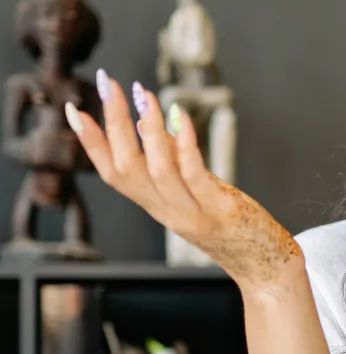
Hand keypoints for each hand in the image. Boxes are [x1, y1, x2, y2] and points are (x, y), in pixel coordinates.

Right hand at [64, 71, 301, 293]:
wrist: (265, 267)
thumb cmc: (230, 227)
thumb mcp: (191, 194)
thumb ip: (170, 166)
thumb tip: (147, 125)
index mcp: (156, 206)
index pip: (112, 174)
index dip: (91, 144)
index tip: (74, 110)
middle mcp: (167, 211)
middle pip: (126, 167)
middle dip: (114, 124)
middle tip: (109, 86)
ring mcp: (193, 213)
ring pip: (156, 171)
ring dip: (148, 130)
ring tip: (144, 96)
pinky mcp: (220, 210)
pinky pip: (195, 176)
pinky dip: (185, 147)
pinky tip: (182, 119)